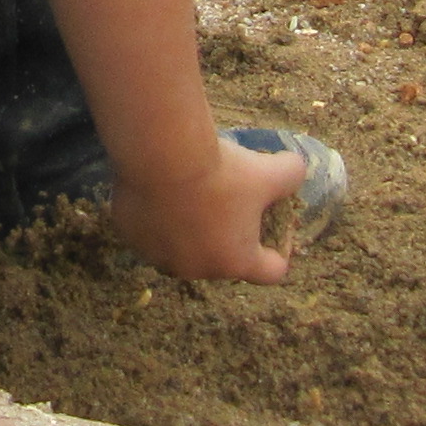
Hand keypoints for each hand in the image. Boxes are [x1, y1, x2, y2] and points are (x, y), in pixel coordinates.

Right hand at [104, 131, 316, 283]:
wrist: (161, 153)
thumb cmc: (221, 171)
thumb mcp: (271, 170)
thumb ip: (292, 175)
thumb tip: (295, 171)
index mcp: (236, 262)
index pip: (272, 271)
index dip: (280, 247)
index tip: (273, 220)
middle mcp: (196, 269)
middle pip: (222, 257)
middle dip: (229, 232)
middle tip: (228, 196)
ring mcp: (158, 256)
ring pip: (181, 246)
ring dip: (189, 228)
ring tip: (190, 191)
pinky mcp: (130, 236)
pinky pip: (149, 229)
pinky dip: (157, 214)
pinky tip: (160, 186)